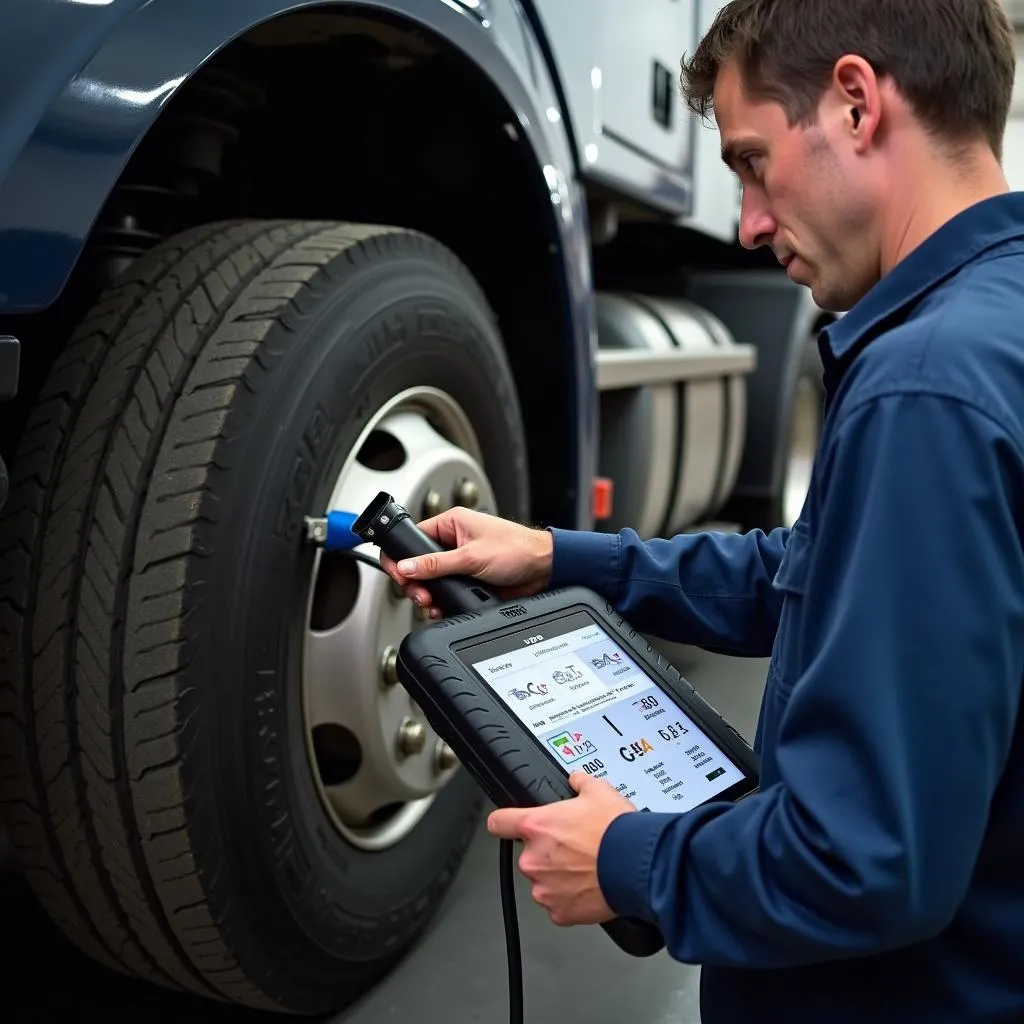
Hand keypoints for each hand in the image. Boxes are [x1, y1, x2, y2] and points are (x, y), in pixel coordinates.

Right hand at [380, 506, 553, 617]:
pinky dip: (441, 601)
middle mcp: (453, 541)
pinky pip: (445, 590)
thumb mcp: (471, 557)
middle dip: (415, 582)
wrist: (543, 569)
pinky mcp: (468, 579)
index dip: (403, 557)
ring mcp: (460, 561)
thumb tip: (407, 566)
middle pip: (419, 563)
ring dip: (427, 594)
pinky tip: (441, 607)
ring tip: (430, 602)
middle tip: (418, 594)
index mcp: (452, 524)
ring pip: (431, 580)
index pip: (414, 538)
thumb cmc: (517, 549)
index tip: (400, 575)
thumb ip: (436, 564)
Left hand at [486, 772, 636, 927]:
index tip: (508, 825)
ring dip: (559, 876)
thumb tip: (577, 780)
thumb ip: (580, 783)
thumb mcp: (599, 791)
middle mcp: (534, 859)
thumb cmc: (617, 831)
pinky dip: (571, 898)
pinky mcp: (560, 913)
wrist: (638, 866)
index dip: (504, 822)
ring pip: (544, 881)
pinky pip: (559, 904)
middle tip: (574, 848)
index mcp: (536, 826)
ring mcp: (544, 888)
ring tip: (586, 868)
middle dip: (548, 852)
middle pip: (529, 854)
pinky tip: (590, 887)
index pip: (499, 822)